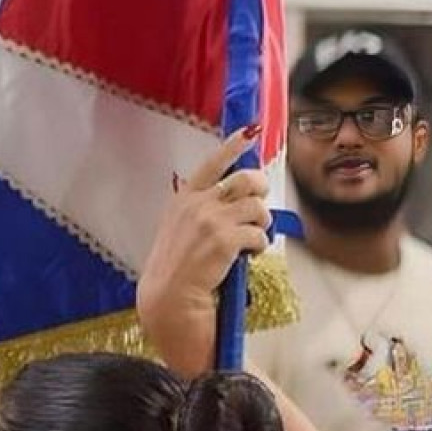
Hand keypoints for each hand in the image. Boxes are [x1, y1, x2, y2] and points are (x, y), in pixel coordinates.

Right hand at [135, 128, 270, 378]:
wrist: (169, 299)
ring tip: (251, 241)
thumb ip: (199, 209)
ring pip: (258, 208)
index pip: (212, 163)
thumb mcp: (178, 229)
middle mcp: (196, 204)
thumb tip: (236, 198)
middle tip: (258, 207)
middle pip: (246, 179)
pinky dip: (258, 247)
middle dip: (260, 191)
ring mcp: (210, 221)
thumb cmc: (175, 270)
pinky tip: (246, 257)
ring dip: (261, 225)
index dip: (234, 144)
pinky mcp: (225, 240)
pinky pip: (259, 235)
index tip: (250, 131)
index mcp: (183, 198)